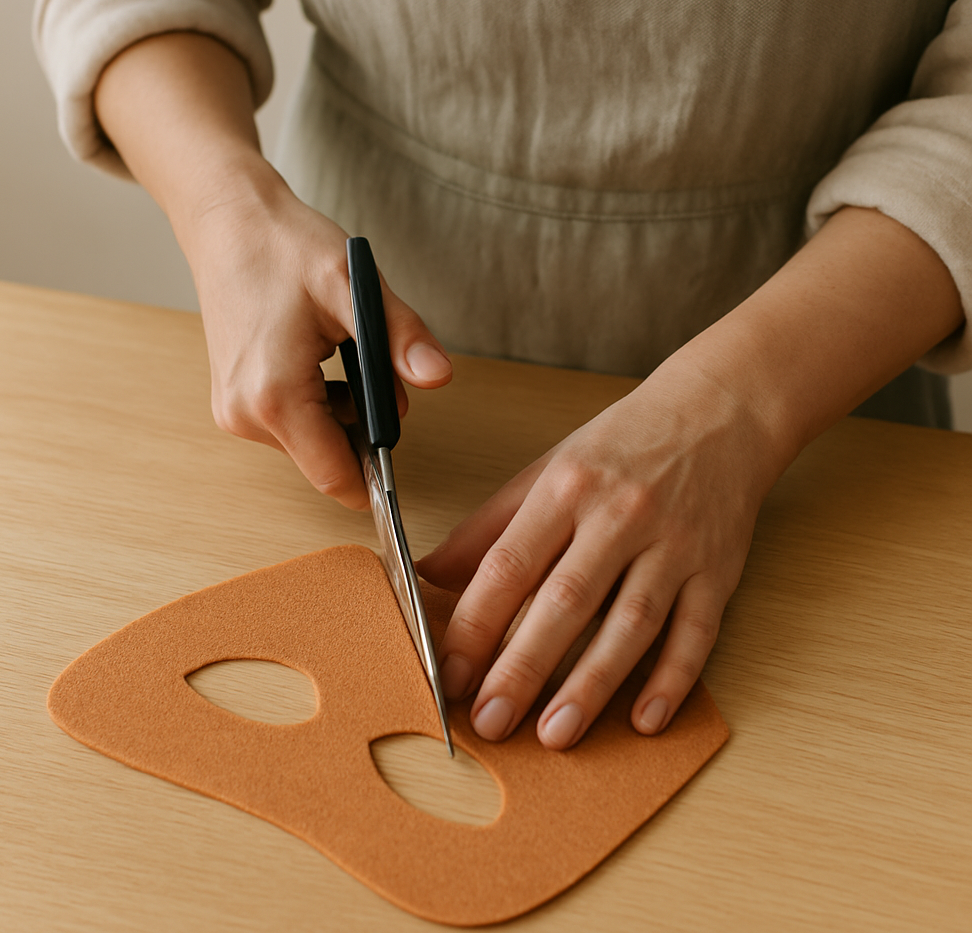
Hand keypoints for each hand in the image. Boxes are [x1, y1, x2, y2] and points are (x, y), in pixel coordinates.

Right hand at [93, 33, 451, 507]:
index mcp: (275, 397)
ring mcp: (235, 411)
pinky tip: (322, 355)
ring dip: (345, 411)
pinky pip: (293, 423)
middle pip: (328, 460)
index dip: (378, 475)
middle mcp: (246, 415)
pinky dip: (321, 401)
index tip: (404, 451)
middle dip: (366, 427)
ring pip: (313, 442)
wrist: (228, 220)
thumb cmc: (284, 248)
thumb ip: (400, 338)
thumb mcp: (355, 288)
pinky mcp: (235, 401)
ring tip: (344, 351)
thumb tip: (438, 376)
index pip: (337, 478)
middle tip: (377, 368)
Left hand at [419, 356, 783, 748]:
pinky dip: (672, 680)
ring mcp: (675, 545)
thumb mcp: (547, 471)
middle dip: (524, 667)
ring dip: (592, 684)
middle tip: (491, 721)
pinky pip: (697, 632)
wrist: (719, 413)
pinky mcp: (719, 570)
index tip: (450, 673)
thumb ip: (488, 527)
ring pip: (631, 624)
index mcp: (568, 488)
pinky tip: (643, 719)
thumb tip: (426, 574)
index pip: (511, 564)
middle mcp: (621, 515)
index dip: (476, 623)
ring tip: (555, 733)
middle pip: (567, 600)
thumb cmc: (623, 445)